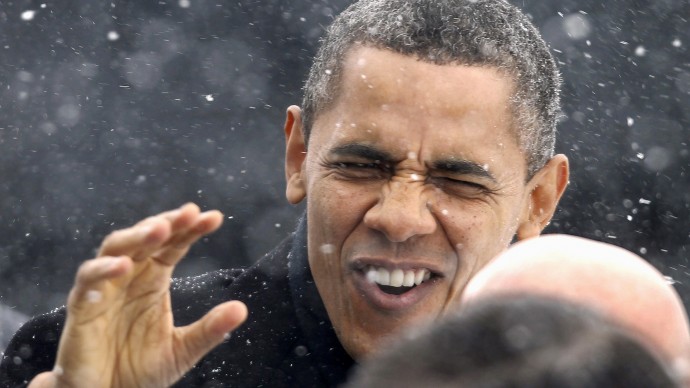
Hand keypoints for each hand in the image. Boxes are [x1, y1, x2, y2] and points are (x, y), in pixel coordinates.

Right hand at [28, 203, 247, 387]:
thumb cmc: (139, 370)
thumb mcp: (182, 350)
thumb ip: (210, 330)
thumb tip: (242, 309)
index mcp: (154, 279)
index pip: (174, 245)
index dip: (191, 229)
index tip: (214, 218)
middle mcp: (130, 276)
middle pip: (145, 238)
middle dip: (166, 223)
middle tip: (188, 213)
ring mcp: (104, 288)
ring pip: (115, 249)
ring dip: (136, 236)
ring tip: (159, 230)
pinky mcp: (81, 307)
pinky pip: (88, 281)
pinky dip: (102, 270)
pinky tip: (122, 266)